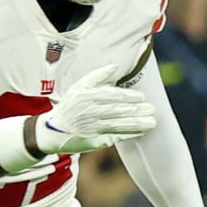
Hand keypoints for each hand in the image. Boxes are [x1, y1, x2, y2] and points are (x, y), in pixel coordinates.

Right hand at [34, 65, 156, 154]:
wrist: (54, 130)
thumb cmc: (71, 105)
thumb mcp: (79, 87)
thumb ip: (97, 76)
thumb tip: (114, 66)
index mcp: (85, 96)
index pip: (110, 95)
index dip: (127, 96)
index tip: (142, 96)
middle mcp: (88, 112)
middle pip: (115, 111)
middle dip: (135, 110)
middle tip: (151, 108)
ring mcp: (91, 128)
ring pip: (117, 125)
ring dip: (136, 124)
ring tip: (152, 122)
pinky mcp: (94, 141)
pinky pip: (114, 137)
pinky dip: (128, 135)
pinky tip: (140, 132)